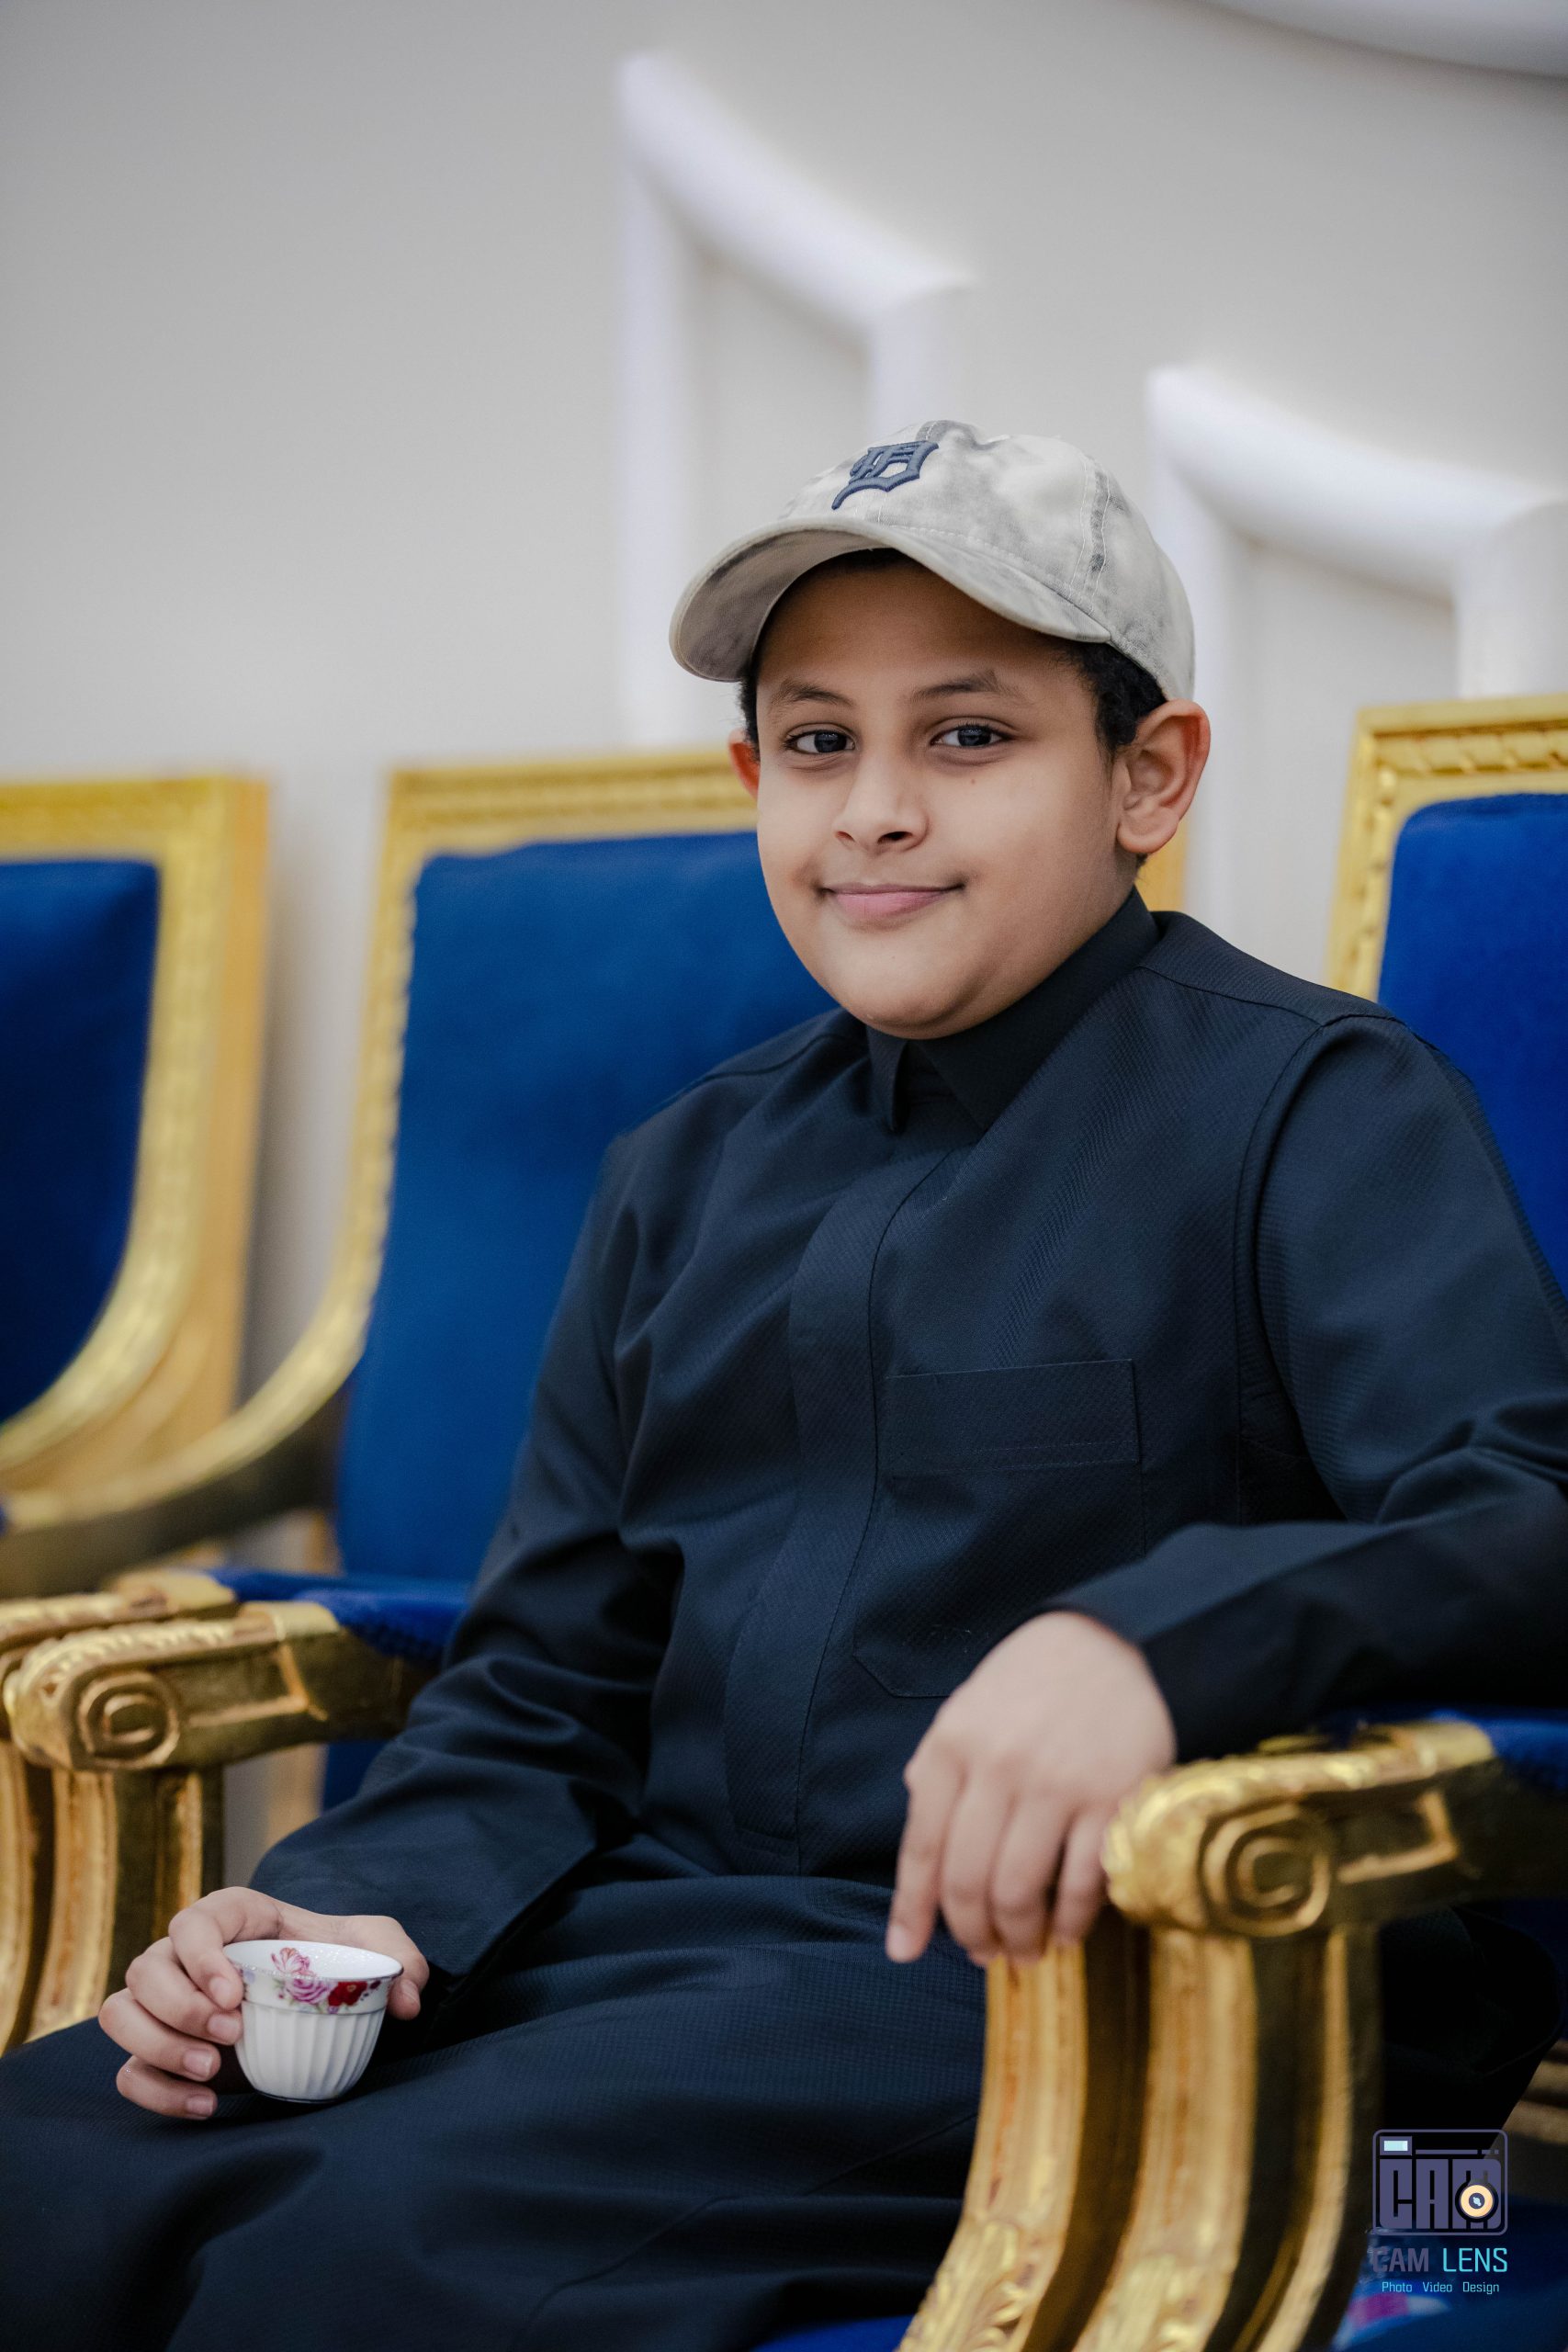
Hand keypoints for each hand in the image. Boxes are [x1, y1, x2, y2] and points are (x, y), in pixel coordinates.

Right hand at [99, 1886, 427, 2118]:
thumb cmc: (339, 1962)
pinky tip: (203, 2105)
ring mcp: (169, 2005)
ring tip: (212, 2069)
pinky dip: (154, 2089)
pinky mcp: (163, 2052)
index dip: (201, 1954)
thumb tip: (408, 2000)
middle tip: (232, 2035)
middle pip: (146, 1967)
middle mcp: (188, 1957)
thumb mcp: (379, 1949)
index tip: (233, 1995)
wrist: (321, 2006)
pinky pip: (128, 2069)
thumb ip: (402, 1961)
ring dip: (156, 2044)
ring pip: (122, 2012)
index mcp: (234, 1918)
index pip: (195, 1919)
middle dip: (178, 2006)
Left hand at [886, 1612, 1175, 1967]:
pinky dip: (1072, 1922)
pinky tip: (1065, 1932)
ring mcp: (1057, 1785)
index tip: (903, 1951)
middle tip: (980, 1954)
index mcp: (952, 1746)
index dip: (911, 1909)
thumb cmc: (1027, 1685)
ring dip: (1018, 1936)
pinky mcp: (1113, 1799)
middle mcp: (998, 1768)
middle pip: (968, 1879)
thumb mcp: (964, 1713)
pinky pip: (1084, 1882)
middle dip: (969, 1932)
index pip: (922, 1847)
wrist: (1106, 1640)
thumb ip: (936, 1776)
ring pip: (1021, 1890)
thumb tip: (921, 1857)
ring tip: (1021, 1951)